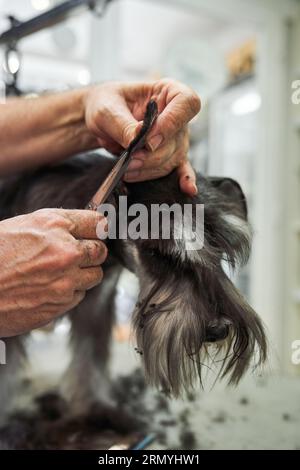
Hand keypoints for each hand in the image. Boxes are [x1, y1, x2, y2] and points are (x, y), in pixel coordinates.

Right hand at [0, 209, 106, 336]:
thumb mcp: (23, 226)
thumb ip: (57, 227)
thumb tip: (82, 230)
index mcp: (54, 226)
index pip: (98, 224)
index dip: (98, 228)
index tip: (96, 232)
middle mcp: (65, 252)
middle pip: (100, 251)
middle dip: (91, 253)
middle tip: (76, 255)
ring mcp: (64, 281)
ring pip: (93, 276)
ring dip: (81, 274)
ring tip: (56, 273)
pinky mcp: (60, 304)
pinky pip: (77, 296)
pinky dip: (68, 292)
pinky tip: (46, 288)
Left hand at [85, 79, 200, 195]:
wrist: (101, 121)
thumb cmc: (106, 106)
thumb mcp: (108, 111)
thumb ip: (124, 125)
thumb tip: (139, 140)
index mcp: (167, 92)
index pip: (186, 104)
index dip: (171, 123)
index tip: (148, 139)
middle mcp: (177, 116)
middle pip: (177, 139)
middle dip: (151, 154)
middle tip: (129, 160)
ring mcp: (177, 138)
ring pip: (172, 159)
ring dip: (149, 168)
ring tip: (127, 168)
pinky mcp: (170, 156)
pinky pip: (181, 168)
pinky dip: (184, 179)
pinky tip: (189, 190)